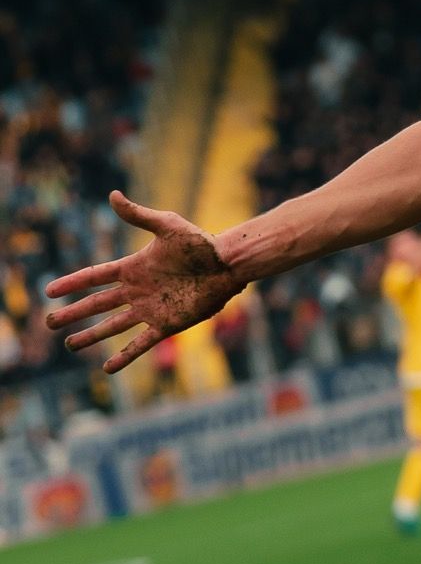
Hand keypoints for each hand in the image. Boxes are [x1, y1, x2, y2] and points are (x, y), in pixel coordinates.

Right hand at [44, 191, 241, 372]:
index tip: (49, 291)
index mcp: (133, 268)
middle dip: (73, 313)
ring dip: (92, 335)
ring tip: (70, 345)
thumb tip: (113, 195)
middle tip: (50, 322)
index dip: (72, 283)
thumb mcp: (167, 226)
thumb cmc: (200, 243)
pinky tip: (108, 368)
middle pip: (97, 304)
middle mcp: (137, 290)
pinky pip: (141, 343)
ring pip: (113, 326)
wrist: (228, 265)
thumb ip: (139, 216)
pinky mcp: (167, 325)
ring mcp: (150, 309)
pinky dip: (125, 356)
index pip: (94, 277)